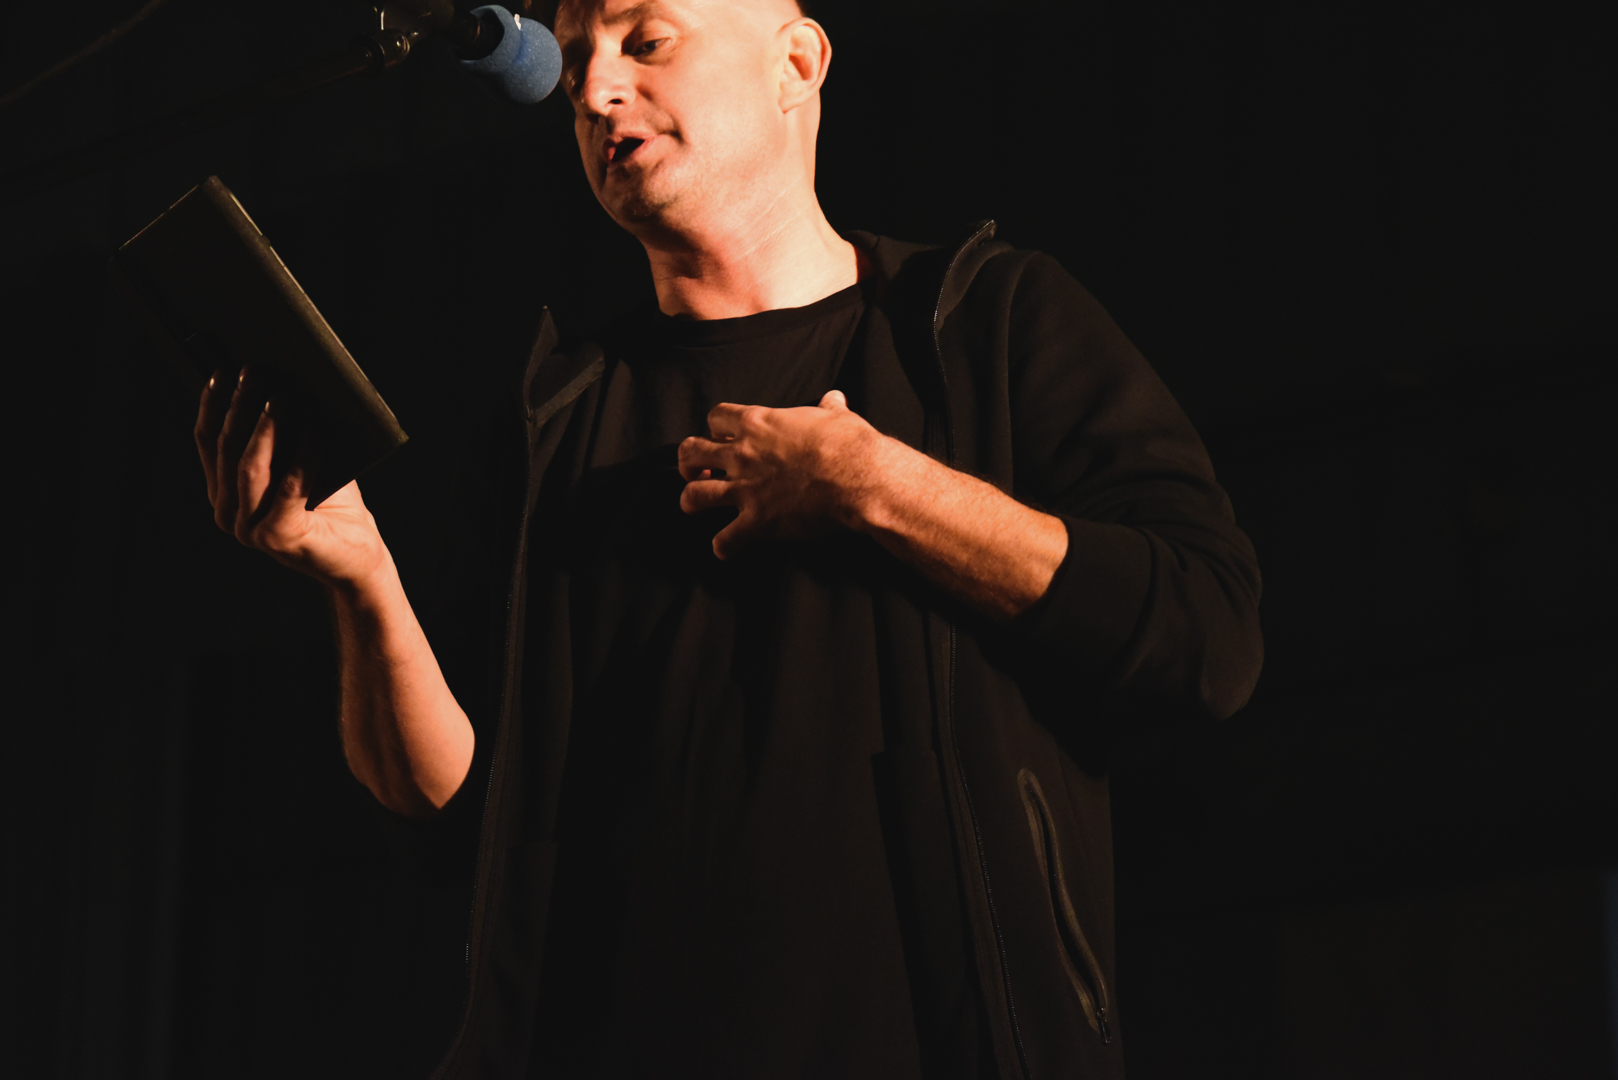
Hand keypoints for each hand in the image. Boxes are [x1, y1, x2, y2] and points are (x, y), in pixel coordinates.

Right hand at [195, 367, 386, 587]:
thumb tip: (277, 382)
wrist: (356, 558)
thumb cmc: (330, 505)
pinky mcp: (278, 538)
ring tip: (281, 395)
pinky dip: (303, 458)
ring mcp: (249, 529)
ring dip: (266, 427)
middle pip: (228, 449)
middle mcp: (228, 512)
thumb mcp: (300, 463)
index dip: (214, 404)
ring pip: (250, 467)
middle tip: (253, 371)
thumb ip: (282, 435)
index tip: (222, 370)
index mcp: (224, 492)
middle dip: (240, 406)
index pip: (208, 441)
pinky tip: (315, 433)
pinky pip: (289, 489)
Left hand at [677, 390, 885, 558]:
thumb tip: (835, 399)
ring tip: (695, 506)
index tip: (723, 436)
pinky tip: (726, 548)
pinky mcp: (757, 521)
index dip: (716, 427)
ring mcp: (746, 489)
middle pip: (691, 451)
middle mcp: (743, 455)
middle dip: (688, 463)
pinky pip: (725, 539)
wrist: (857, 477)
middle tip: (697, 471)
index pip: (717, 416)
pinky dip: (723, 546)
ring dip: (691, 501)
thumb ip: (829, 408)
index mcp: (759, 424)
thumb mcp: (837, 417)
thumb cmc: (847, 445)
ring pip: (694, 495)